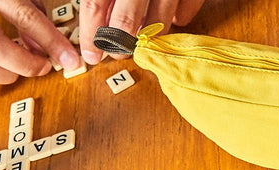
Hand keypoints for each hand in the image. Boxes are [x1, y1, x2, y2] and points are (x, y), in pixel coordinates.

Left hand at [77, 0, 206, 63]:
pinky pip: (187, 10)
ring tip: (144, 39)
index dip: (90, 34)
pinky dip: (181, 19)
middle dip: (120, 43)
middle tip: (118, 53)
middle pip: (126, 20)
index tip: (91, 55)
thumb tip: (95, 18)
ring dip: (150, 37)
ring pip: (159, 22)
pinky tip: (173, 19)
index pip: (94, 6)